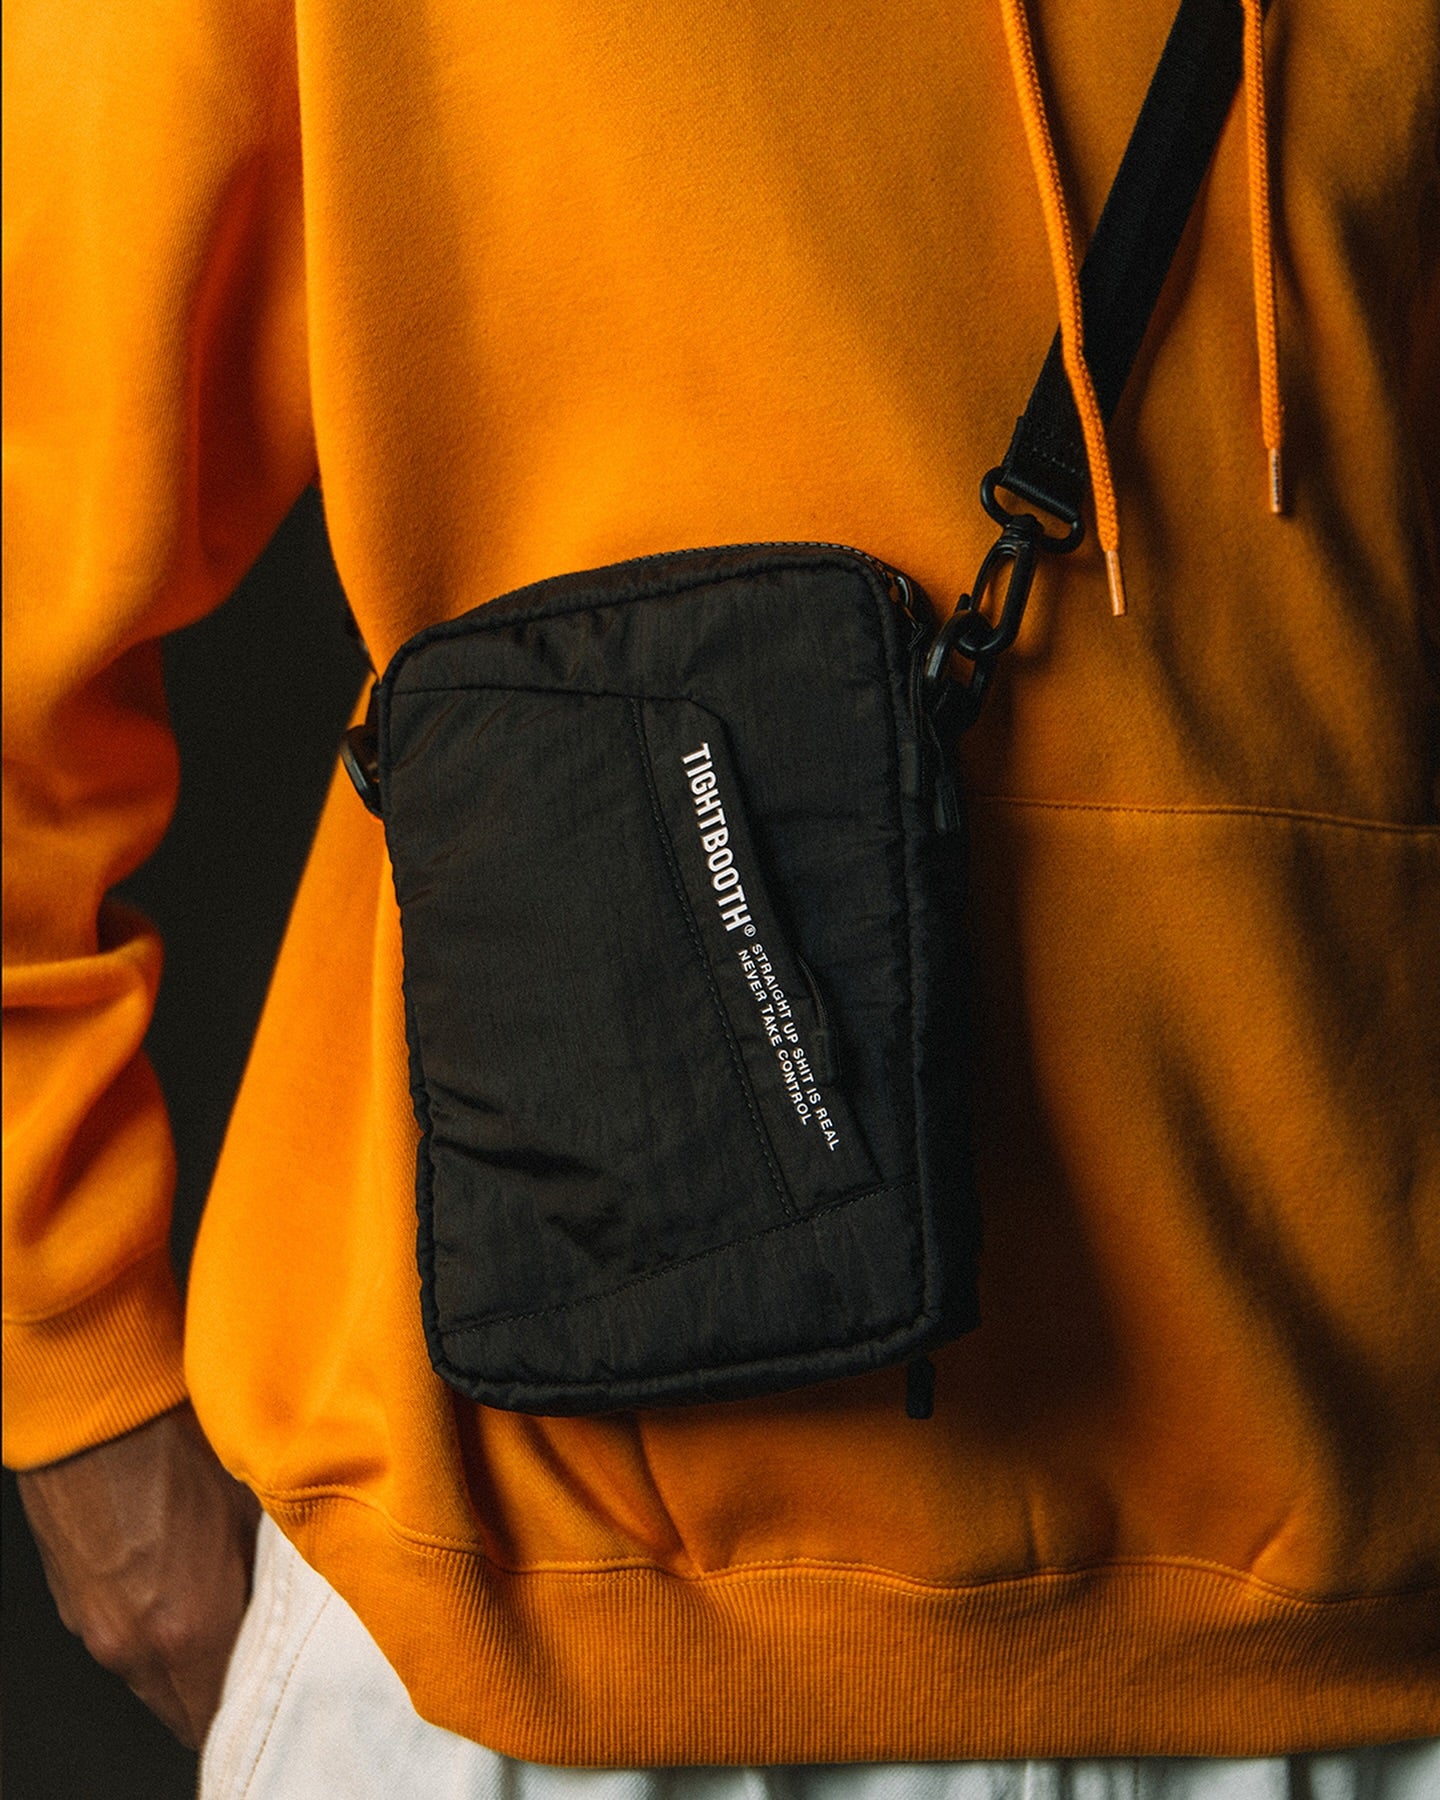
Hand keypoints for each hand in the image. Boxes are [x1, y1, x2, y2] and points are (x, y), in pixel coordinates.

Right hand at [16, 1402, 259, 1748]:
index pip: (220, 1714)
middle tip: (257, 1647)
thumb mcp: (251, 1504)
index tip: (279, 1678)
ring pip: (150, 1677)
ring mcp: (93, 1625)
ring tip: (222, 1609)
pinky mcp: (71, 1601)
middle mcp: (133, 1645)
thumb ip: (270, 1571)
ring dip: (184, 1659)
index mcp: (187, 1629)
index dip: (254, 1697)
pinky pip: (120, 1640)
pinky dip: (149, 1629)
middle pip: (183, 1706)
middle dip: (221, 1685)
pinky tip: (176, 1583)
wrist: (93, 1400)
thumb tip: (296, 1593)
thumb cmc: (175, 1439)